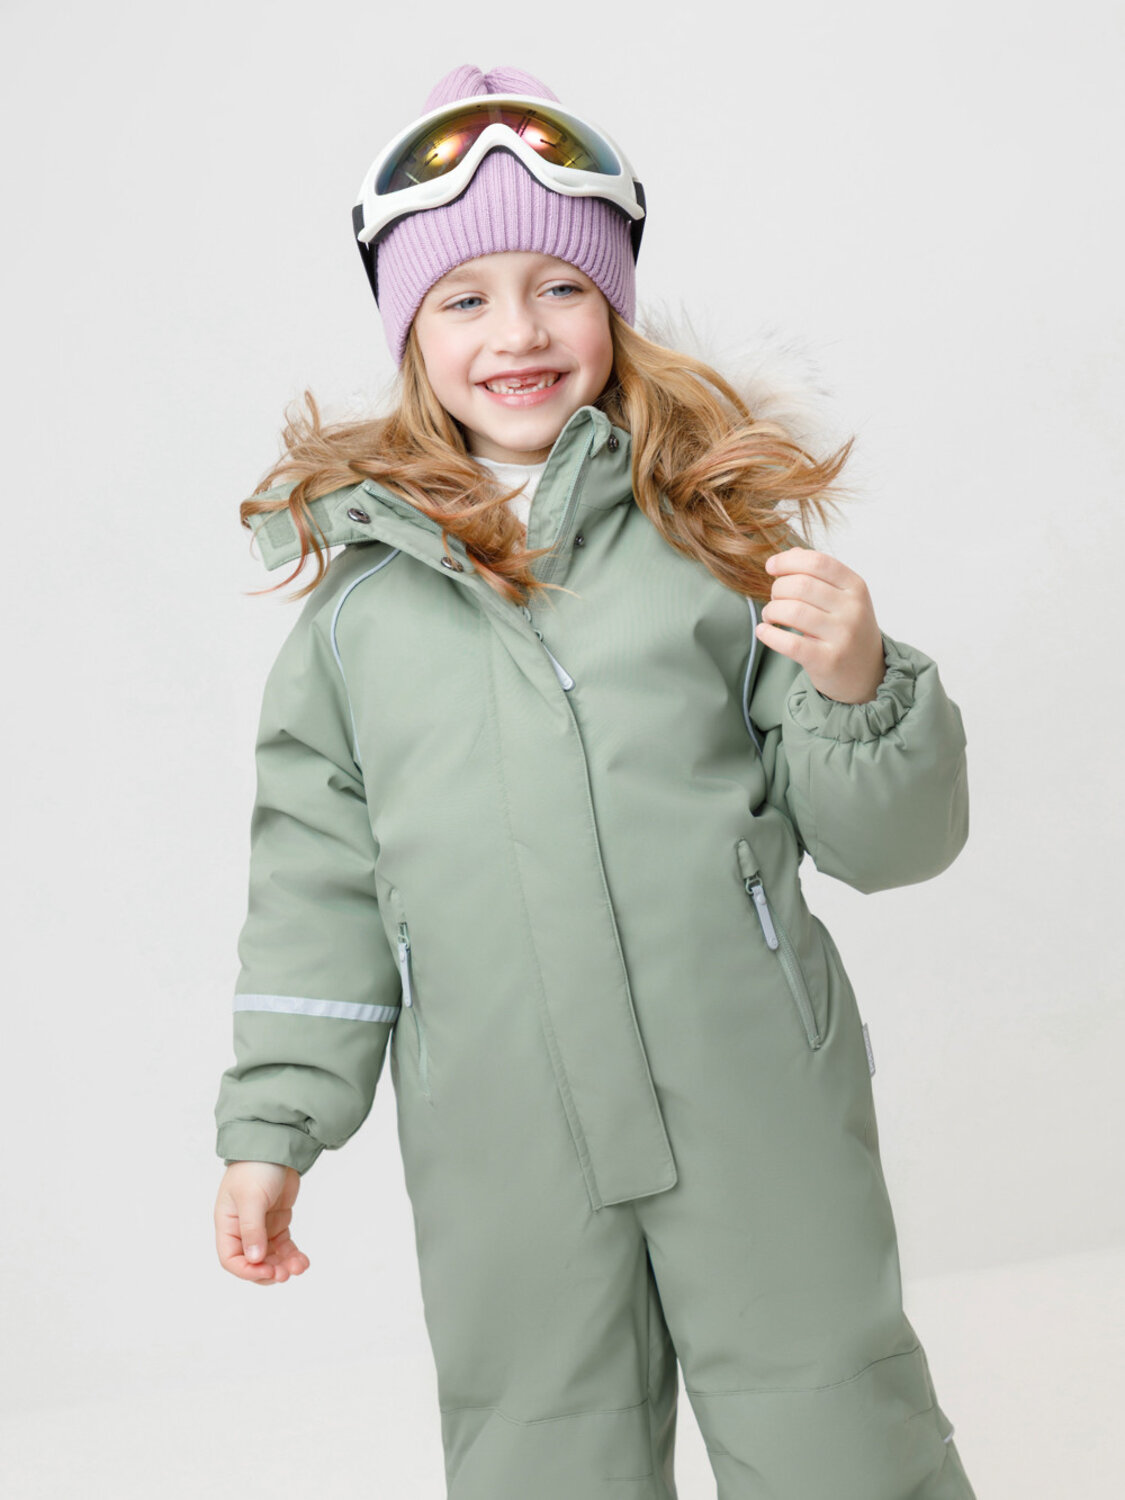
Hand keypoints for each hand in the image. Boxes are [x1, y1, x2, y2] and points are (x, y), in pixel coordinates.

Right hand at [214, 1160, 310, 1284]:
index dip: (247, 1271)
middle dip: (268, 1271)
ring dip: (283, 1265)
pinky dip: (292, 1255)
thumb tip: (255, 1260)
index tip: (266, 1270)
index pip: (230, 1259)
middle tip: (285, 1274)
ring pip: (270, 1257)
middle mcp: (242, 1229)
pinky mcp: (277, 1222)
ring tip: (299, 1267)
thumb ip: (252, 1229)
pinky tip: (303, 1261)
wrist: (276, 1144)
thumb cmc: (256, 1167)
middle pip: (252, 1263)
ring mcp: (261, 1226)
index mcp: (228, 1224)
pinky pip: (283, 1246)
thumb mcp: (251, 1198)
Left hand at [755, 547, 885, 704]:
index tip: (770, 566)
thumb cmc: (846, 629)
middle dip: (777, 588)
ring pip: (792, 611)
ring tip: (770, 615)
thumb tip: (788, 554)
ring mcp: (842, 636)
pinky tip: (764, 631)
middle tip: (774, 598)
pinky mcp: (828, 661)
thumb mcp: (843, 597)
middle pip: (801, 585)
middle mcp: (853, 609)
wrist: (867, 674)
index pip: (817, 562)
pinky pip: (789, 643)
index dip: (788, 561)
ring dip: (771, 610)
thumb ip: (818, 574)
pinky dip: (769, 634)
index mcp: (856, 587)